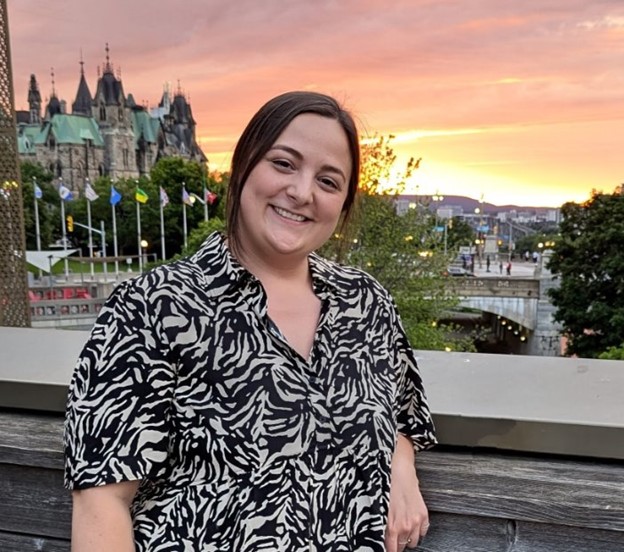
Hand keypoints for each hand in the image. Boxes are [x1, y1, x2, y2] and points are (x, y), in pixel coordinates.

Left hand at [384, 435, 429, 551]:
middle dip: (396, 544)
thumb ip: (380, 525)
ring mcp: (415, 521)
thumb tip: (378, 536)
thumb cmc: (384, 485)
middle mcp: (405, 526)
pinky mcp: (423, 514)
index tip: (387, 547)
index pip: (391, 549)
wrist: (398, 469)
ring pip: (413, 542)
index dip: (388, 549)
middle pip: (401, 547)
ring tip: (401, 530)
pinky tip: (412, 525)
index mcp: (391, 526)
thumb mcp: (378, 507)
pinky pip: (423, 532)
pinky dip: (418, 531)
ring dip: (407, 538)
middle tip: (392, 538)